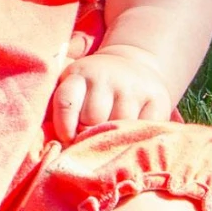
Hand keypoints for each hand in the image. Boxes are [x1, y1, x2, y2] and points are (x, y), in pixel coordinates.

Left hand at [47, 47, 173, 142]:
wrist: (133, 65)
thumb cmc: (95, 89)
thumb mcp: (75, 88)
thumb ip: (63, 112)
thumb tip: (55, 145)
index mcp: (78, 75)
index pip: (66, 102)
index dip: (64, 127)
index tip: (67, 140)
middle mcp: (105, 77)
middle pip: (93, 119)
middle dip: (89, 136)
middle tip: (92, 142)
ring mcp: (132, 87)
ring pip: (120, 126)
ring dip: (114, 140)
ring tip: (112, 141)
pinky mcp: (156, 98)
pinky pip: (145, 128)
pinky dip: (138, 137)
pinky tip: (134, 136)